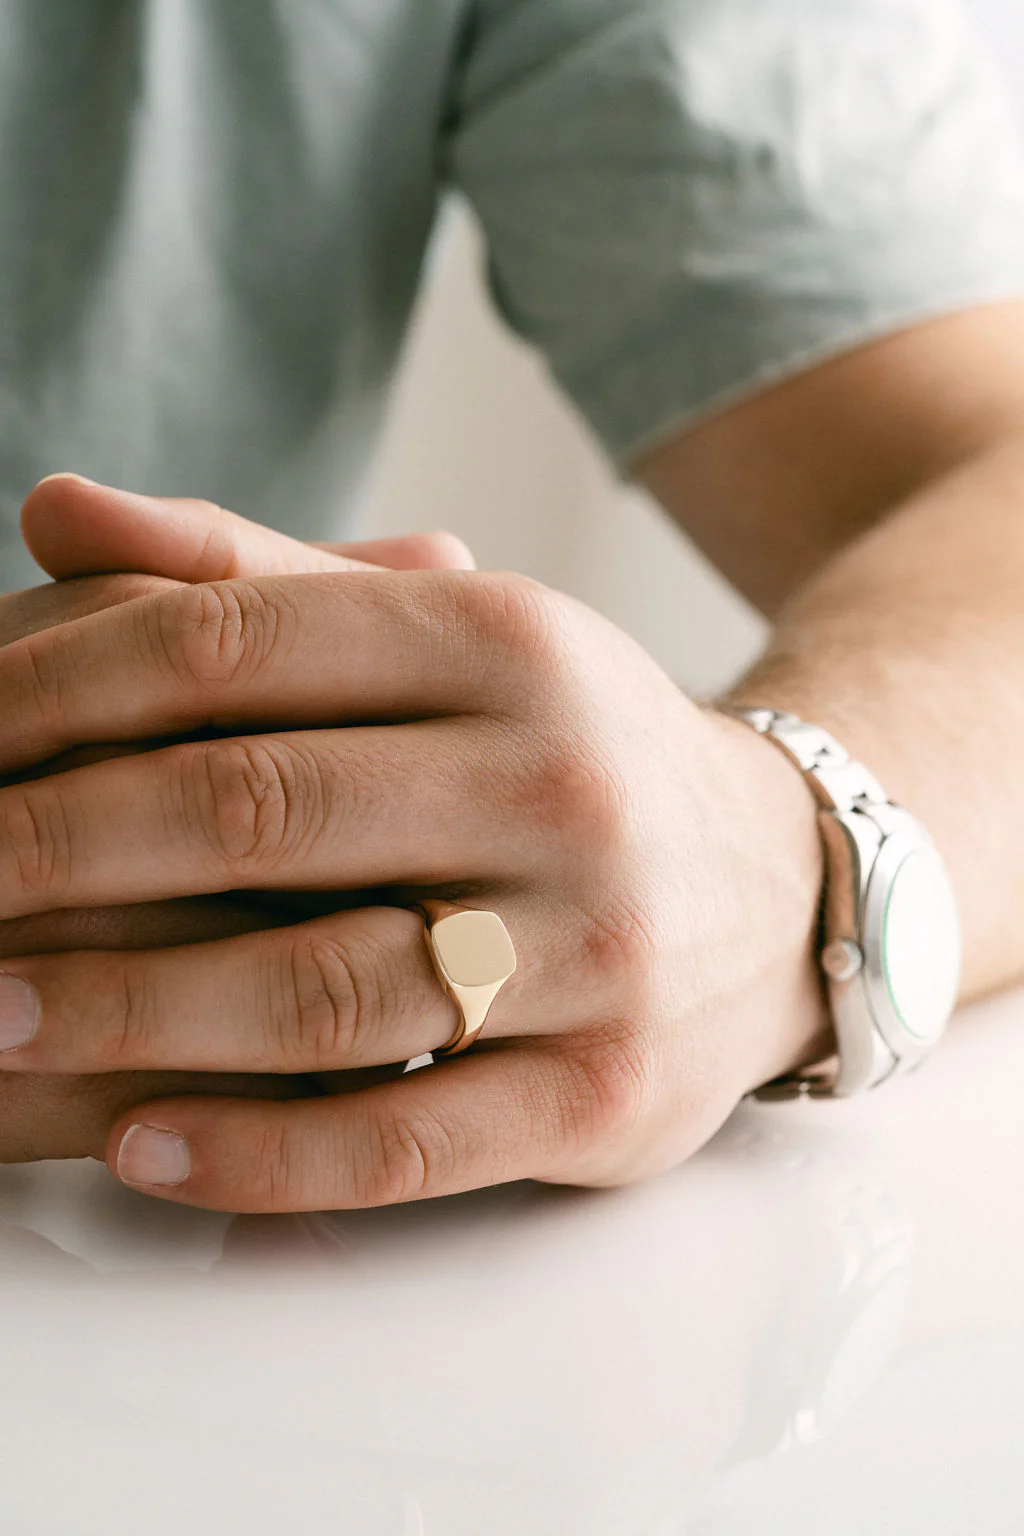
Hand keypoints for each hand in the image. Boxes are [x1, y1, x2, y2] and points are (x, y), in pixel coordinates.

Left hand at [0, 560, 828, 1207]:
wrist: (783, 886)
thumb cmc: (570, 751)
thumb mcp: (449, 638)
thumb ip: (255, 579)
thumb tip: (54, 512)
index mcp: (505, 641)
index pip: (233, 644)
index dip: (54, 690)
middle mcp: (559, 782)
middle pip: (256, 808)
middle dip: (53, 848)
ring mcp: (591, 949)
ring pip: (321, 990)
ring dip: (125, 1014)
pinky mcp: (602, 1095)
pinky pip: (405, 1143)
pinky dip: (259, 1156)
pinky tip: (141, 1148)